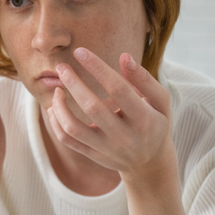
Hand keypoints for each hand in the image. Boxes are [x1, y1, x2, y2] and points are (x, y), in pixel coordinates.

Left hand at [45, 48, 171, 178]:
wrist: (150, 163)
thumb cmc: (155, 122)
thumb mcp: (160, 101)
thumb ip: (144, 79)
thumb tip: (124, 56)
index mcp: (144, 119)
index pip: (118, 88)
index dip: (98, 68)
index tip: (80, 51)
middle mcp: (125, 136)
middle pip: (92, 107)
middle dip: (74, 83)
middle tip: (62, 66)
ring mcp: (106, 148)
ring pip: (74, 128)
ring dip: (60, 106)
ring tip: (57, 89)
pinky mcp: (93, 155)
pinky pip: (67, 140)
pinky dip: (55, 123)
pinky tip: (54, 107)